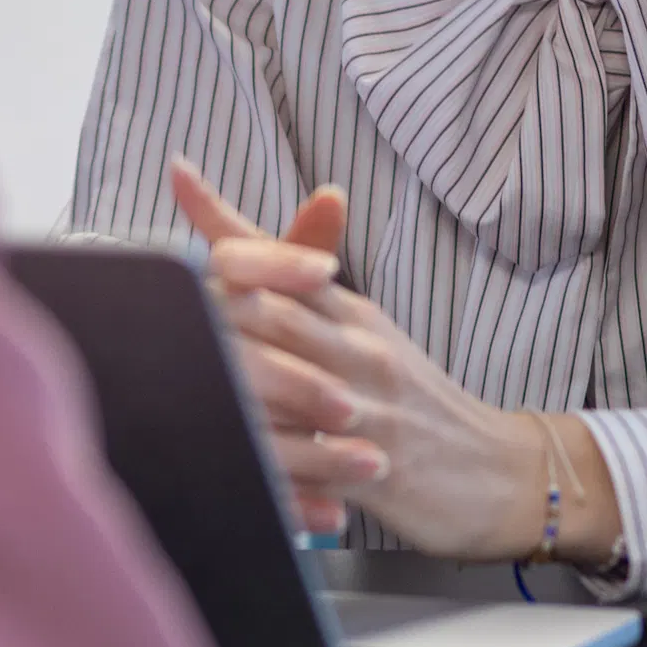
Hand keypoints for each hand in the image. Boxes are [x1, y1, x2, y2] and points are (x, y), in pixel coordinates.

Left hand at [167, 159, 620, 562]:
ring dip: (227, 374)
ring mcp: (368, 408)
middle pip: (271, 308)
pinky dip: (269, 459)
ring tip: (164, 366)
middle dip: (205, 299)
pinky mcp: (377, 468)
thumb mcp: (367, 335)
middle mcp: (358, 349)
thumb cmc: (417, 401)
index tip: (179, 174)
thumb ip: (305, 296)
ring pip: (285, 380)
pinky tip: (223, 455)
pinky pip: (313, 461)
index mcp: (351, 312)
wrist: (503, 472)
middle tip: (143, 288)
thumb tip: (245, 250)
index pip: (281, 257)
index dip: (226, 221)